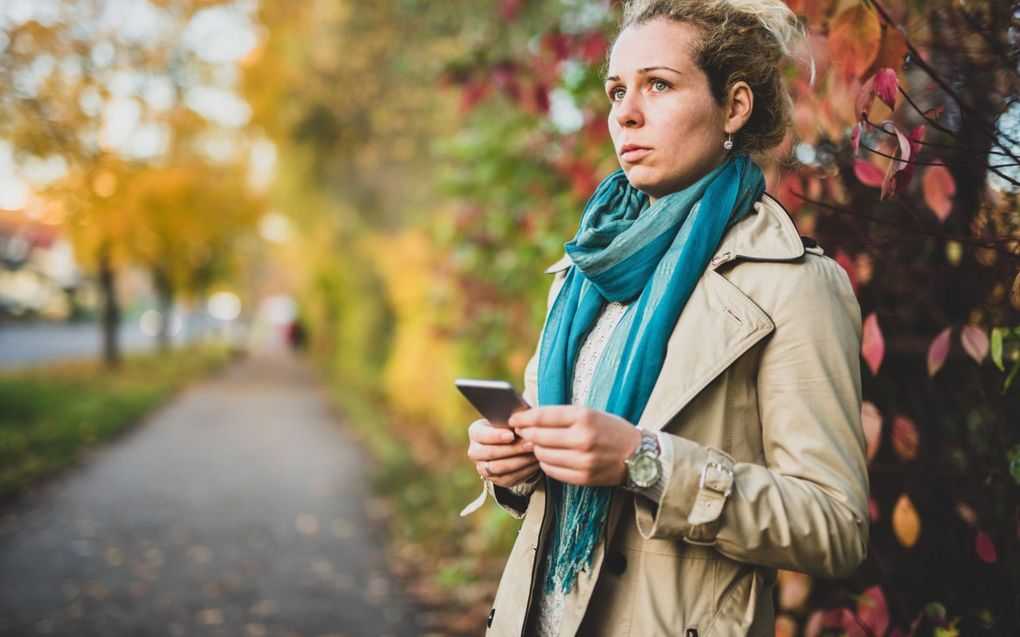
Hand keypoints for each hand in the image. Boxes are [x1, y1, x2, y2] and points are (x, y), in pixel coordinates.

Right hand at [467, 419, 540, 487]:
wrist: (507, 444)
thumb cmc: (508, 427)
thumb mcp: (507, 421)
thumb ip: (512, 421)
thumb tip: (523, 422)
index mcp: (475, 433)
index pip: (482, 435)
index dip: (496, 436)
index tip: (511, 435)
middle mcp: (475, 452)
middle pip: (491, 453)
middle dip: (513, 449)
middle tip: (530, 444)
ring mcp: (484, 468)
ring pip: (500, 467)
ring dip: (520, 460)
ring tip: (535, 453)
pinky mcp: (496, 480)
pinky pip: (510, 478)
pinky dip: (524, 470)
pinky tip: (535, 463)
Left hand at [509, 406, 641, 486]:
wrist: (639, 455)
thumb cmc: (610, 429)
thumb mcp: (590, 413)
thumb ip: (561, 415)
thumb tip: (528, 418)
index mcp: (584, 417)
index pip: (542, 416)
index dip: (523, 418)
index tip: (514, 419)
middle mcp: (583, 438)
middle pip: (538, 437)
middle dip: (526, 434)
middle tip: (521, 433)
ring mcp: (583, 460)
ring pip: (542, 455)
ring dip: (535, 450)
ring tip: (537, 445)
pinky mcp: (583, 477)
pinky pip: (551, 471)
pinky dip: (545, 463)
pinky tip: (549, 457)